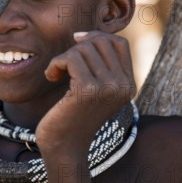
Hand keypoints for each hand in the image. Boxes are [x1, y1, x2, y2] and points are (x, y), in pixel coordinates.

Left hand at [36, 31, 135, 157]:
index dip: (96, 37)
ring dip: (64, 58)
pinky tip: (51, 76)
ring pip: (82, 49)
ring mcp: (107, 87)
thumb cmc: (74, 116)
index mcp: (129, 85)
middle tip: (64, 64)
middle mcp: (123, 86)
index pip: (120, 43)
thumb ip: (98, 65)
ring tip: (57, 73)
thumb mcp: (94, 89)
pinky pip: (69, 58)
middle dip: (77, 47)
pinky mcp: (87, 90)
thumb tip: (83, 35)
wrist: (64, 148)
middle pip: (100, 42)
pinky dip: (56, 64)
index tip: (76, 43)